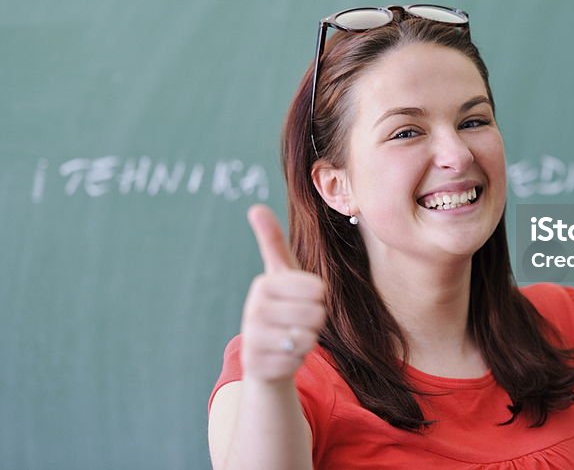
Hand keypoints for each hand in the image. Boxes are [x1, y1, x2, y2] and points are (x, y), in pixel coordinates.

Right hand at [240, 204, 327, 383]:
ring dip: (307, 341)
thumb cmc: (281, 307)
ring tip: (290, 337)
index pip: (318, 289)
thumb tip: (255, 207)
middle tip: (298, 322)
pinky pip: (298, 361)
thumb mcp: (281, 274)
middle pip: (316, 314)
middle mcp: (254, 310)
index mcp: (264, 284)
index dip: (319, 298)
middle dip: (315, 321)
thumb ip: (272, 241)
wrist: (264, 354)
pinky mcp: (258, 366)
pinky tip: (284, 356)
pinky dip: (297, 360)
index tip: (302, 299)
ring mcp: (253, 339)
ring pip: (308, 338)